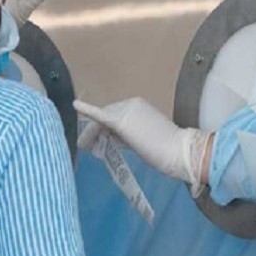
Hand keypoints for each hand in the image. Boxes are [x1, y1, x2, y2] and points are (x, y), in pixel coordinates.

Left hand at [74, 97, 210, 192]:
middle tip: (88, 147)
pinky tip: (76, 106)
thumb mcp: (145, 138)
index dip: (105, 129)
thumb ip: (128, 136)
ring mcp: (126, 110)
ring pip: (101, 121)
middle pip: (106, 116)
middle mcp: (131, 103)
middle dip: (95, 131)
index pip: (115, 115)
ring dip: (91, 133)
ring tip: (83, 146)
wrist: (179, 151)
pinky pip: (100, 117)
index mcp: (139, 106)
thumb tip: (110, 139)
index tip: (100, 143)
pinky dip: (86, 110)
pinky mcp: (121, 121)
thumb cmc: (168, 149)